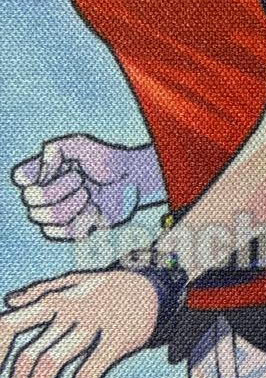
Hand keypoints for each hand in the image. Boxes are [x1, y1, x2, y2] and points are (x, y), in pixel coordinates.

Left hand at [0, 269, 157, 377]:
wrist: (159, 285)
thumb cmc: (114, 287)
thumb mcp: (78, 280)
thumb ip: (42, 289)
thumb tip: (9, 300)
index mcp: (54, 300)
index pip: (8, 326)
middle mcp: (68, 312)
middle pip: (29, 354)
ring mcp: (92, 325)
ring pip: (50, 364)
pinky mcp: (117, 340)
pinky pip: (88, 373)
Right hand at [11, 135, 165, 239]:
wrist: (131, 179)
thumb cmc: (106, 160)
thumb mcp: (82, 145)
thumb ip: (58, 147)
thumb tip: (45, 161)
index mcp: (41, 175)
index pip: (21, 178)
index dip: (38, 173)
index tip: (62, 165)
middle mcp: (43, 196)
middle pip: (33, 199)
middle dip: (62, 187)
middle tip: (81, 180)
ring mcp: (56, 215)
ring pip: (51, 216)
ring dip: (76, 202)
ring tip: (89, 194)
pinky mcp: (73, 230)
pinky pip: (68, 232)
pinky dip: (86, 218)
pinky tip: (94, 209)